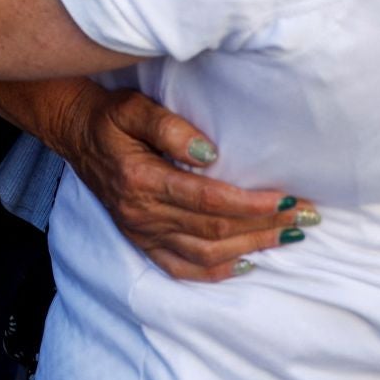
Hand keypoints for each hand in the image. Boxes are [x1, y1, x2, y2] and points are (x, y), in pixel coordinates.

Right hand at [40, 81, 315, 281]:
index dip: (252, 204)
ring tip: (287, 236)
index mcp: (142, 180)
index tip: (289, 199)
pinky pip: (180, 267)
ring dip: (250, 247)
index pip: (208, 200)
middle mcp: (141, 214)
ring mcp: (140, 232)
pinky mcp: (140, 240)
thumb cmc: (109, 116)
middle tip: (305, 217)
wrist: (73, 131)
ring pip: (204, 253)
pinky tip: (244, 264)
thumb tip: (211, 154)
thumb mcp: (134, 107)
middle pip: (214, 230)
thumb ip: (171, 128)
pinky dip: (214, 271)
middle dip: (264, 226)